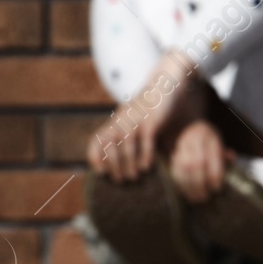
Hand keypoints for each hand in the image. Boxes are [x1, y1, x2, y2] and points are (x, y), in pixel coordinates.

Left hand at [86, 51, 204, 181]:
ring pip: (126, 144)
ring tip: (134, 177)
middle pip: (110, 145)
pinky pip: (146, 139)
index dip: (95, 157)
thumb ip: (131, 135)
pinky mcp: (153, 119)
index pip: (98, 139)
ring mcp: (137, 119)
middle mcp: (123, 120)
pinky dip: (145, 155)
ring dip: (128, 164)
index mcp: (116, 120)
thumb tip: (131, 161)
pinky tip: (148, 167)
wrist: (167, 83)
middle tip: (120, 181)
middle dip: (113, 165)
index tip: (100, 172)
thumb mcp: (136, 119)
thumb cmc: (153, 106)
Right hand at [170, 119, 235, 202]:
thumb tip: (232, 158)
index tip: (216, 188)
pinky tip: (185, 192)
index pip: (213, 157)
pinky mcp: (172, 151)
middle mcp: (195, 139)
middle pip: (196, 163)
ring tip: (194, 198)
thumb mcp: (219, 144)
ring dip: (188, 186)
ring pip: (183, 167)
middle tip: (204, 197)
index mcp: (210, 138)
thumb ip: (224, 154)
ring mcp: (182, 145)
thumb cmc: (208, 140)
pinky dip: (179, 182)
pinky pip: (173, 168)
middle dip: (199, 183)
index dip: (214, 175)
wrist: (188, 127)